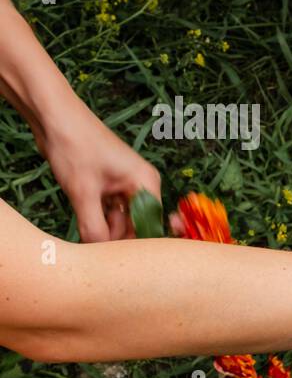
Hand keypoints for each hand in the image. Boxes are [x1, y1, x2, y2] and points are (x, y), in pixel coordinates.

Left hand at [37, 108, 161, 241]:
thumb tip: (99, 254)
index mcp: (146, 183)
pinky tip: (84, 228)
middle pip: (136, 223)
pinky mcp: (107, 184)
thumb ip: (94, 227)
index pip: (151, 225)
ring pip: (120, 218)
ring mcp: (123, 184)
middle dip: (117, 238)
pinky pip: (108, 210)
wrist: (53, 116)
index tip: (121, 260)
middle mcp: (140, 184)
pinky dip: (97, 219)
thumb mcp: (83, 192)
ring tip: (87, 240)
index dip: (137, 244)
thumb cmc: (75, 145)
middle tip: (98, 254)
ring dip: (104, 229)